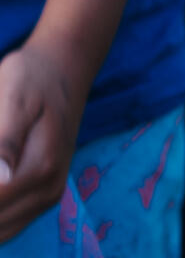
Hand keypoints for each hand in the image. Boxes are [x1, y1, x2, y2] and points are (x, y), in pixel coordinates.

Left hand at [0, 39, 86, 241]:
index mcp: (42, 167)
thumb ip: (6, 141)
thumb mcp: (15, 97)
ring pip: (0, 228)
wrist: (62, 72)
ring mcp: (46, 200)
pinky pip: (5, 227)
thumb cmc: (32, 78)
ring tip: (0, 155)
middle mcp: (48, 192)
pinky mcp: (41, 201)